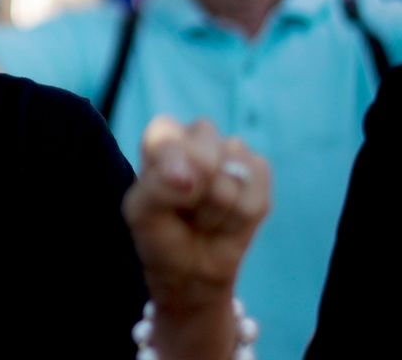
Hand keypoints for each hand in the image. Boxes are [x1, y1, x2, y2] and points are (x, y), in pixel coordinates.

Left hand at [123, 116, 269, 356]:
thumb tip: (189, 176)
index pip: (169, 134)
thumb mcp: (142, 213)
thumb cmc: (160, 232)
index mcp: (164, 135)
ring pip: (234, 179)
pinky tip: (226, 221)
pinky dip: (240, 220)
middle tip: (185, 208)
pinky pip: (257, 197)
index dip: (172, 167)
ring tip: (204, 218)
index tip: (169, 192)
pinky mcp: (259, 173)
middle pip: (207, 155)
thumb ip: (158, 188)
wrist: (192, 267)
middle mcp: (200, 136)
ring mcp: (233, 153)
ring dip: (217, 212)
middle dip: (197, 195)